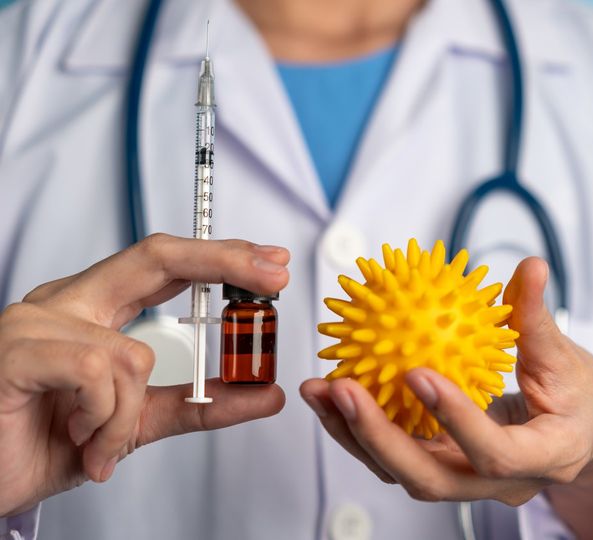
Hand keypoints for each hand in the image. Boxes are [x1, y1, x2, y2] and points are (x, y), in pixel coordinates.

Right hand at [0, 234, 288, 516]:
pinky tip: (79, 438)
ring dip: (130, 416)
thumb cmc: (43, 444)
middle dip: (223, 260)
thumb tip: (267, 393)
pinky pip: (98, 374)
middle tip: (273, 277)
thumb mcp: (138, 422)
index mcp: (92, 310)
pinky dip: (104, 419)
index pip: (164, 264)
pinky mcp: (16, 353)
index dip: (219, 257)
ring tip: (101, 444)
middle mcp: (65, 304)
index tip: (271, 263)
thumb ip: (201, 404)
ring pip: (134, 354)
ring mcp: (36, 323)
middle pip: (155, 256)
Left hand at [301, 258, 592, 536]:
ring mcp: (469, 483)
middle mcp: (500, 484)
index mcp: (544, 458)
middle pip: (432, 480)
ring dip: (356, 435)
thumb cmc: (580, 398)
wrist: (584, 436)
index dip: (455, 419)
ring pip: (405, 474)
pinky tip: (334, 394)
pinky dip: (363, 430)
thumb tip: (529, 267)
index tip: (417, 372)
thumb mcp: (568, 358)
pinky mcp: (446, 470)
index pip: (494, 453)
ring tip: (320, 390)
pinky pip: (400, 456)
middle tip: (343, 389)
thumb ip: (538, 318)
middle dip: (379, 439)